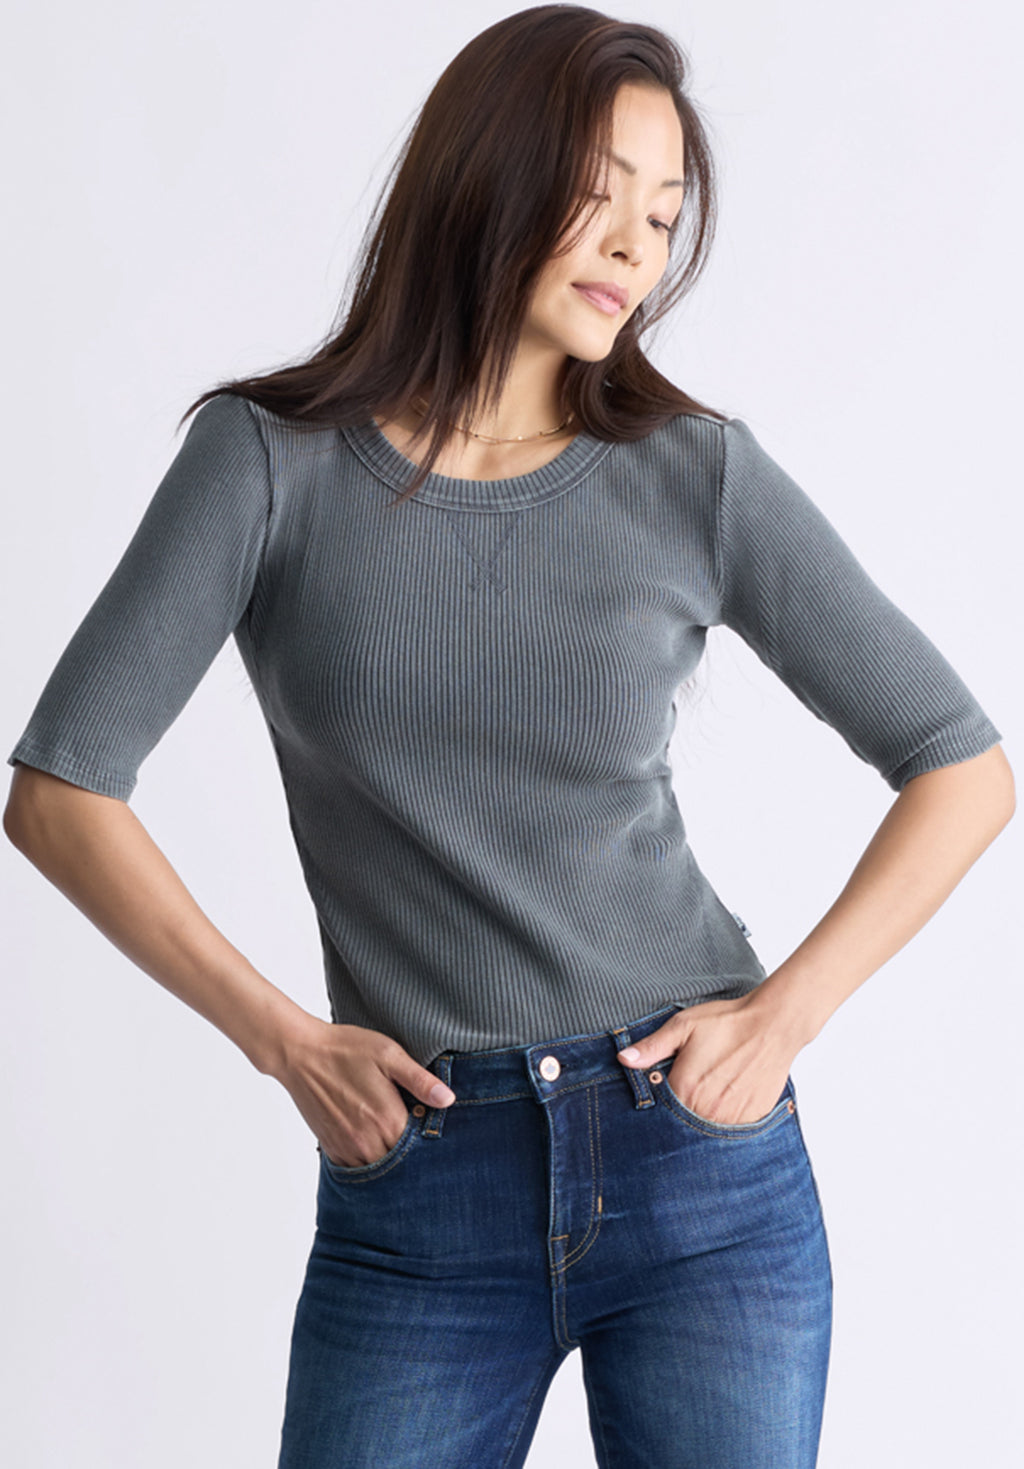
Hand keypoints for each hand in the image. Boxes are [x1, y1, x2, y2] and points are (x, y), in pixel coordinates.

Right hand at [274, 1014, 455, 1166]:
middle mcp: (368, 1141)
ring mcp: (347, 1147)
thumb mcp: (389, 1054)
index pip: (420, 1146)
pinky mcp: (331, 1147)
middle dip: (410, 1150)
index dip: (428, 1137)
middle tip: (413, 1129)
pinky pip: (355, 1167)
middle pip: (400, 1161)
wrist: (301, 1054)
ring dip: (388, 1157)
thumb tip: (448, 1100)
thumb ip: (420, 1081)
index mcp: (388, 1120)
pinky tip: (371, 1140)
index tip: (428, 1123)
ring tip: (391, 1133)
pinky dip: (366, 1159)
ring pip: (378, 1167)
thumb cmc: (346, 1049)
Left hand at [616, 992, 801, 1125]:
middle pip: (682, 1127)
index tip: (660, 1096)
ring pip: (706, 1132)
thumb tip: (623, 1059)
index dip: (656, 1107)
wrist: (773, 1026)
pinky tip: (726, 1102)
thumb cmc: (727, 1023)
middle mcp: (707, 1112)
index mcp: (685, 1091)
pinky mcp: (752, 1121)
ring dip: (702, 1121)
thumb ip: (652, 1047)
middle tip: (690, 1092)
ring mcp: (731, 1121)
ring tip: (708, 1097)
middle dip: (678, 1117)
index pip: (659, 1113)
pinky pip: (730, 1132)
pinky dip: (724, 1122)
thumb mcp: (683, 1026)